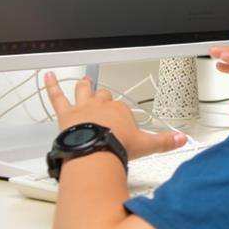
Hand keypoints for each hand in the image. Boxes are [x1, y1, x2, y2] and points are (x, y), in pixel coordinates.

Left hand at [44, 71, 186, 159]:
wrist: (95, 151)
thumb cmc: (116, 147)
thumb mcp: (146, 146)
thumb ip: (164, 142)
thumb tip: (181, 140)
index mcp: (120, 111)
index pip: (121, 109)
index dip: (121, 116)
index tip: (123, 124)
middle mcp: (102, 105)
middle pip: (104, 96)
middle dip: (104, 97)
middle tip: (104, 99)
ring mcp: (83, 108)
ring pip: (83, 91)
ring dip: (83, 85)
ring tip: (83, 79)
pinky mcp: (66, 113)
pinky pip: (57, 96)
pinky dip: (51, 85)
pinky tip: (47, 76)